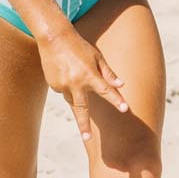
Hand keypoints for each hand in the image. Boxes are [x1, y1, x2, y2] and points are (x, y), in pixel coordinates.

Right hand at [36, 25, 126, 141]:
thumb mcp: (96, 56)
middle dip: (84, 125)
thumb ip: (108, 73)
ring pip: (73, 98)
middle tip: (87, 138)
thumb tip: (121, 85)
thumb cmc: (79, 46)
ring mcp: (62, 85)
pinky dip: (67, 85)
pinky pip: (64, 90)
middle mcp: (75, 82)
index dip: (116, 100)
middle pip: (82, 108)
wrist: (53, 38)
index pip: (105, 90)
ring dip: (76, 93)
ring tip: (73, 71)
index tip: (125, 108)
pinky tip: (64, 71)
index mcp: (88, 74)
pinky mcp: (53, 86)